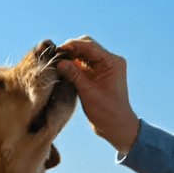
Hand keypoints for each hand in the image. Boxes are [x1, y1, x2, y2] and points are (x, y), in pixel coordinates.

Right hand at [56, 37, 139, 154]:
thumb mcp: (88, 93)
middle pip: (87, 47)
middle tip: (56, 56)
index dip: (72, 45)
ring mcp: (105, 67)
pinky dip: (74, 65)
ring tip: (58, 63)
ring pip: (85, 54)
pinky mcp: (100, 74)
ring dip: (72, 57)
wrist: (117, 127)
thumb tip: (60, 62)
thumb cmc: (107, 112)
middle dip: (71, 50)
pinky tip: (64, 69)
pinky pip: (85, 64)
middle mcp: (111, 61)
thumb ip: (74, 75)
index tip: (58, 49)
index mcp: (112, 63)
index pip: (90, 46)